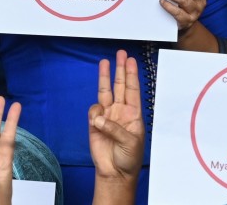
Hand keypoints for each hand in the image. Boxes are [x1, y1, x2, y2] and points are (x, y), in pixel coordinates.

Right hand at [89, 50, 144, 184]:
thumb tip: (98, 118)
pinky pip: (93, 111)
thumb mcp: (130, 142)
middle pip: (120, 85)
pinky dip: (94, 112)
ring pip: (105, 91)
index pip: (133, 90)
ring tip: (104, 62)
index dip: (132, 75)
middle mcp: (120, 111)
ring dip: (105, 77)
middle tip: (120, 54)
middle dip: (120, 70)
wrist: (114, 173)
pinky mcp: (95, 123)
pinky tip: (97, 121)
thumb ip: (115, 128)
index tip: (131, 60)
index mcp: (133, 114)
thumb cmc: (128, 158)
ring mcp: (107, 116)